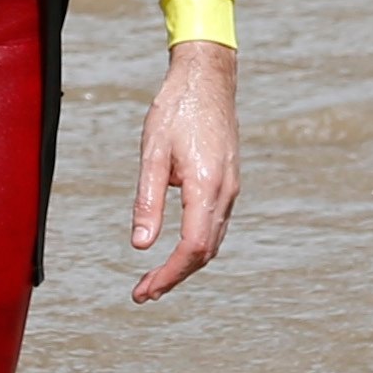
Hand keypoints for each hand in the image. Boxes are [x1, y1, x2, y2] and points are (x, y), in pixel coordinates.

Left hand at [129, 38, 239, 301]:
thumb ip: (147, 202)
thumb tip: (141, 246)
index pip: (192, 248)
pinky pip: (215, 225)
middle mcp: (226, 193)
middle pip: (204, 252)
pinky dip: (196, 245)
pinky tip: (176, 248)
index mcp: (207, 187)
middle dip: (174, 276)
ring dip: (185, 264)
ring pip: (212, 241)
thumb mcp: (152, 154)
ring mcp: (231, 188)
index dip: (170, 275)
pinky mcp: (228, 182)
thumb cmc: (176, 110)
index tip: (145, 290)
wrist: (207, 79)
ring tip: (154, 279)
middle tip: (143, 293)